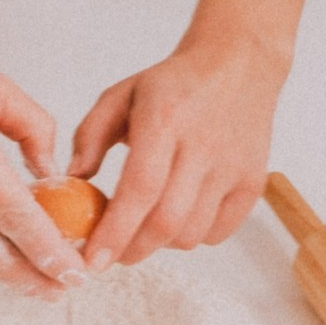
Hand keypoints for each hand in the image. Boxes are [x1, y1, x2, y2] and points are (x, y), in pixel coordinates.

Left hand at [69, 23, 284, 264]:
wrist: (238, 65)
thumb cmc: (173, 84)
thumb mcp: (121, 95)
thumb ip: (90, 135)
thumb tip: (72, 180)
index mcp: (165, 120)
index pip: (140, 188)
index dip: (114, 230)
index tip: (92, 259)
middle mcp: (203, 145)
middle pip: (166, 221)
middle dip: (132, 250)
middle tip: (111, 254)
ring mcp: (232, 167)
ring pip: (191, 234)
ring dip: (160, 244)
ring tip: (144, 227)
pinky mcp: (253, 182)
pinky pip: (217, 232)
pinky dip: (191, 237)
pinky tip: (178, 217)